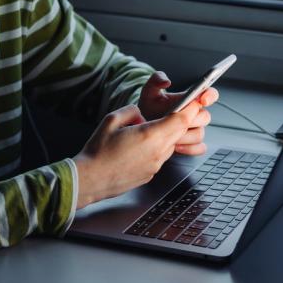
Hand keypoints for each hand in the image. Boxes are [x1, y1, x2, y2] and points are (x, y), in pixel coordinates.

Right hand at [72, 100, 211, 209]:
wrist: (90, 180)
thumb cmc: (97, 152)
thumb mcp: (111, 120)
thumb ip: (131, 111)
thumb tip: (140, 113)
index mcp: (150, 135)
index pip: (181, 120)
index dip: (190, 109)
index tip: (192, 102)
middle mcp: (157, 152)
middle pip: (179, 132)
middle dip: (178, 121)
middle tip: (170, 113)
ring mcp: (155, 165)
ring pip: (170, 145)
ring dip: (164, 136)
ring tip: (143, 132)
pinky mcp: (150, 174)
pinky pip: (159, 157)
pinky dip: (154, 149)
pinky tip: (136, 148)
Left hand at [137, 70, 218, 154]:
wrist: (144, 127)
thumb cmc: (150, 108)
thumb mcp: (150, 92)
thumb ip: (156, 80)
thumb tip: (166, 80)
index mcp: (190, 99)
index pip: (209, 94)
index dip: (210, 95)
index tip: (203, 99)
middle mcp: (195, 114)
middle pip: (205, 117)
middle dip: (192, 120)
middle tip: (178, 123)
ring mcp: (194, 130)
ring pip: (200, 134)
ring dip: (187, 136)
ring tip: (172, 136)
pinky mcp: (192, 144)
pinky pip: (200, 148)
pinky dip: (189, 148)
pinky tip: (177, 146)